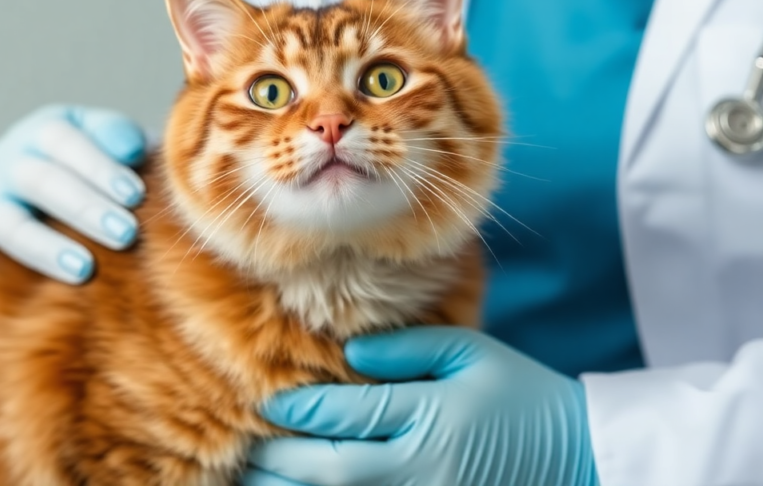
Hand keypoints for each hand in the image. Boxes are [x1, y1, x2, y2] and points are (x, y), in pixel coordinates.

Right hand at [0, 105, 145, 282]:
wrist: (63, 207)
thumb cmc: (107, 173)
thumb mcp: (119, 149)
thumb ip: (126, 142)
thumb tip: (131, 149)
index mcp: (50, 127)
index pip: (64, 139)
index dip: (98, 167)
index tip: (136, 195)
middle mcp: (14, 155)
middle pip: (40, 179)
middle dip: (84, 208)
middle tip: (126, 234)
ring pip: (12, 221)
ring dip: (50, 245)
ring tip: (87, 267)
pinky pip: (4, 251)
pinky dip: (39, 261)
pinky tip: (74, 277)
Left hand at [246, 327, 598, 485]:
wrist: (578, 455)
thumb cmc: (521, 395)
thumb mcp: (473, 355)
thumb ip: (410, 351)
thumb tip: (350, 358)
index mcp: (432, 422)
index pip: (347, 418)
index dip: (299, 412)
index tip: (265, 404)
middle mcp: (423, 471)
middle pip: (333, 471)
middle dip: (282, 462)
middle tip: (245, 452)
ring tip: (255, 483)